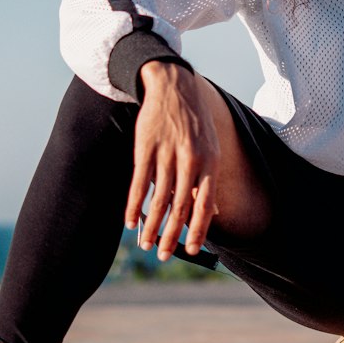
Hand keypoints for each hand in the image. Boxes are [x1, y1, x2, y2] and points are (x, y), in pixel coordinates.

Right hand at [126, 62, 219, 259]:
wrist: (174, 86)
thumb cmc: (194, 123)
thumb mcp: (210, 148)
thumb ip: (207, 181)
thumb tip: (213, 213)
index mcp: (209, 162)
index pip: (204, 204)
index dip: (198, 229)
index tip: (191, 251)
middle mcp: (190, 160)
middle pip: (180, 206)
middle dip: (171, 235)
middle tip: (163, 256)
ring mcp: (166, 153)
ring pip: (158, 198)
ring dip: (151, 226)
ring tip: (145, 245)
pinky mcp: (145, 148)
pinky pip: (139, 183)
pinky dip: (134, 205)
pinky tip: (130, 222)